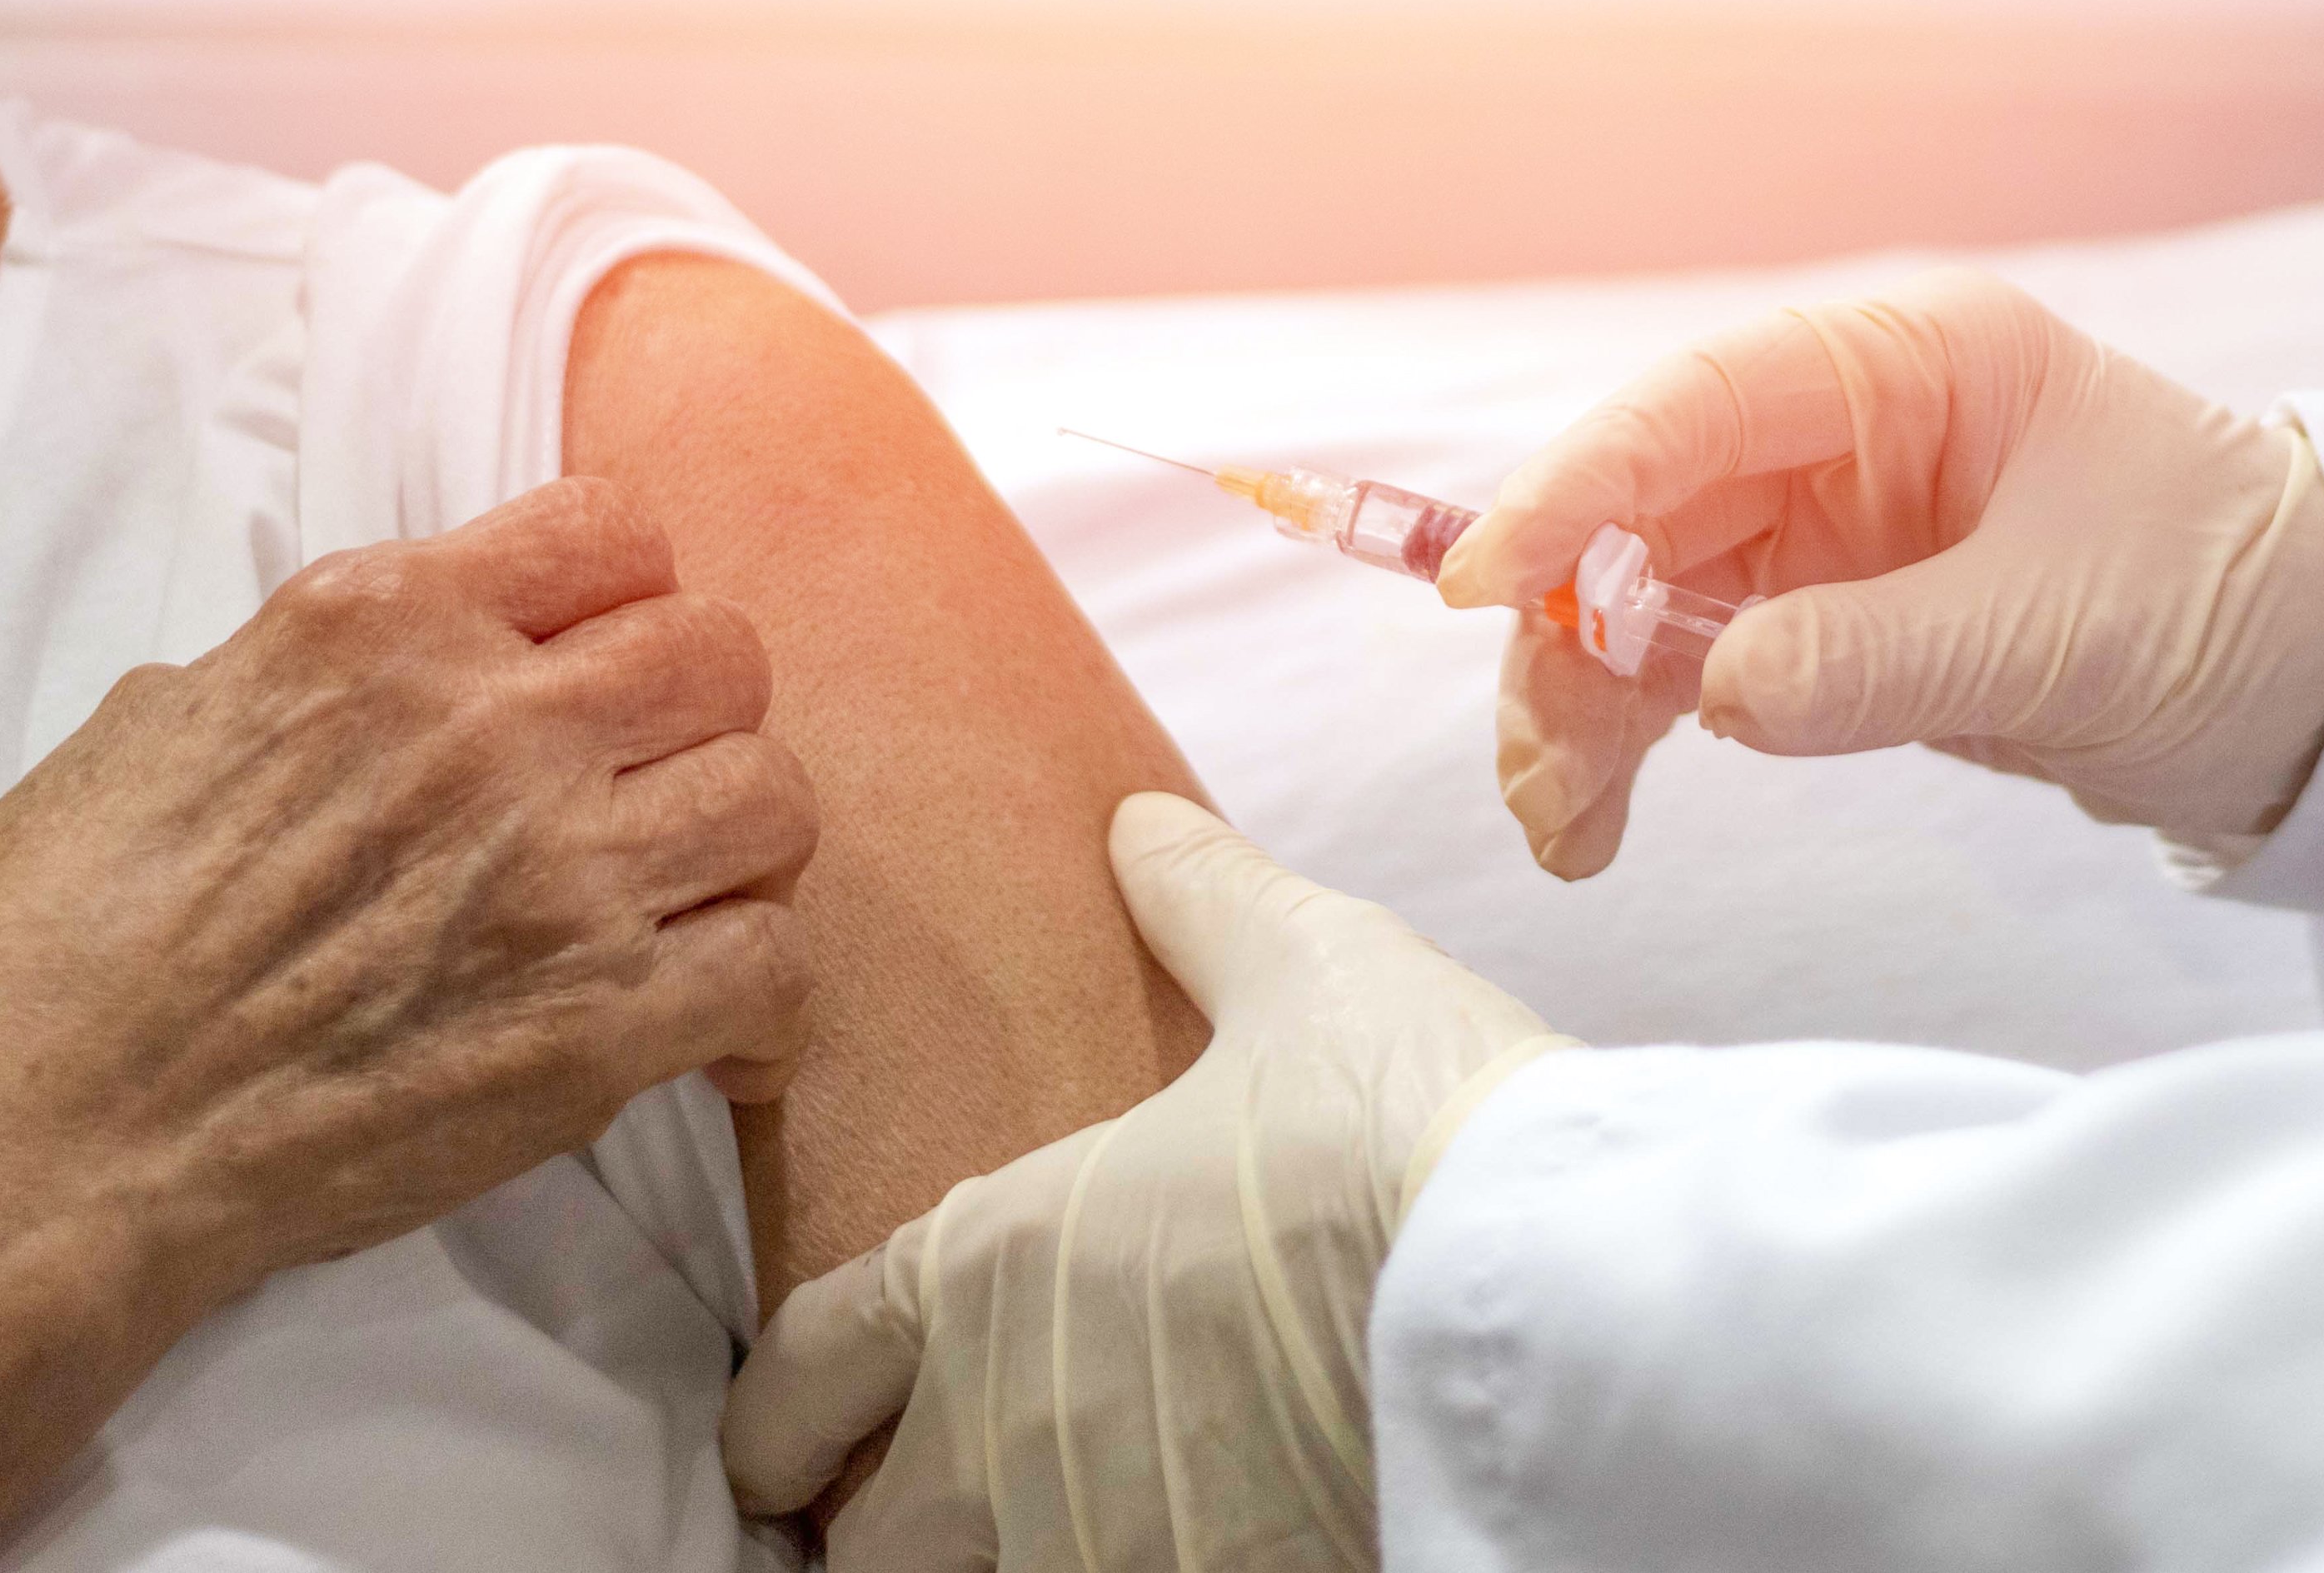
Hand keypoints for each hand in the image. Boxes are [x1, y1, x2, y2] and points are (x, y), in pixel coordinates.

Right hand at [0, 474, 818, 1285]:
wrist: (34, 1144)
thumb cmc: (52, 945)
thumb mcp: (159, 724)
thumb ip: (304, 679)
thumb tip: (372, 685)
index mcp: (377, 624)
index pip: (608, 531)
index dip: (626, 598)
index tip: (607, 662)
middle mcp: (488, 724)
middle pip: (721, 654)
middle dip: (699, 720)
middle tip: (652, 792)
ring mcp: (557, 875)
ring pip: (774, 797)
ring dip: (741, 853)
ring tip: (688, 906)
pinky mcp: (597, 1027)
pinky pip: (775, 968)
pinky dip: (761, 1007)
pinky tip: (714, 1034)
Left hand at [719, 796, 1567, 1571]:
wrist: (1547, 1289)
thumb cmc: (1402, 1117)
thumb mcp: (1302, 970)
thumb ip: (1202, 903)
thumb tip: (1142, 824)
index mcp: (999, 1264)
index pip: (811, 1366)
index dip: (776, 1412)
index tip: (778, 1440)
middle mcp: (1016, 1428)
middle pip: (876, 1543)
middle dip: (891, 1529)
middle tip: (930, 1505)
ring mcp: (1110, 1542)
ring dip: (1010, 1561)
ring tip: (1067, 1528)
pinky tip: (1198, 1539)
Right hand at [1438, 270, 2323, 877]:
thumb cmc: (2234, 598)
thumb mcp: (2061, 627)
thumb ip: (1877, 656)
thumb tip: (1710, 697)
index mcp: (1908, 364)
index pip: (1696, 407)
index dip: (1577, 490)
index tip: (1486, 584)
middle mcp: (1844, 431)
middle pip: (1641, 516)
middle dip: (1567, 639)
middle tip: (1536, 769)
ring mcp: (1828, 529)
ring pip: (1641, 605)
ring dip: (1583, 711)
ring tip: (1566, 831)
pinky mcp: (1828, 621)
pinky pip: (1688, 672)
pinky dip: (1633, 743)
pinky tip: (1599, 823)